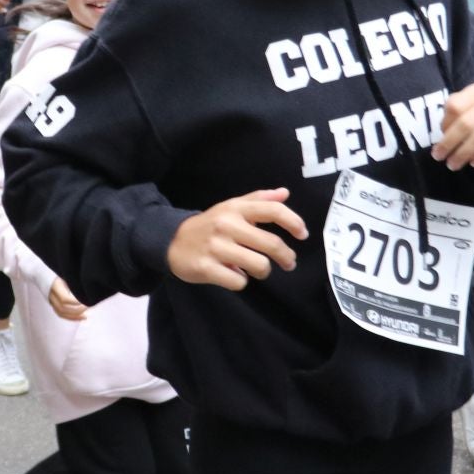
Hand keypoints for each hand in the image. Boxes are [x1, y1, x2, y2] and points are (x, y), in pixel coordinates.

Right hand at [47, 277, 87, 320]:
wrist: (48, 273)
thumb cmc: (62, 273)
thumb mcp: (68, 275)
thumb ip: (75, 282)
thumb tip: (86, 287)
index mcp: (55, 286)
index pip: (64, 299)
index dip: (75, 302)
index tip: (86, 301)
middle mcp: (51, 295)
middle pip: (62, 308)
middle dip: (77, 310)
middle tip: (88, 307)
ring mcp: (51, 301)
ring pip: (61, 313)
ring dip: (74, 316)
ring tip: (85, 316)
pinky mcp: (53, 305)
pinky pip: (61, 314)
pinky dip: (70, 317)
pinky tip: (79, 317)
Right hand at [167, 187, 308, 290]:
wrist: (171, 241)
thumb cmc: (210, 225)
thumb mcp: (231, 207)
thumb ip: (258, 200)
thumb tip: (285, 193)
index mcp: (235, 209)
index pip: (272, 210)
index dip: (293, 222)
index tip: (303, 235)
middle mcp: (227, 225)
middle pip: (271, 244)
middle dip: (286, 257)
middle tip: (289, 262)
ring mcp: (216, 247)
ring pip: (259, 265)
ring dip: (263, 271)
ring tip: (257, 269)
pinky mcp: (206, 267)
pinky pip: (239, 281)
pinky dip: (241, 281)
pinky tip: (234, 275)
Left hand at [432, 83, 473, 169]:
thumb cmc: (472, 121)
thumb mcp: (458, 114)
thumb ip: (448, 120)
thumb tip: (443, 139)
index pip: (455, 106)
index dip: (444, 125)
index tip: (439, 137)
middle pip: (466, 123)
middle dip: (449, 143)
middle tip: (440, 157)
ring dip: (463, 154)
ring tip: (453, 164)